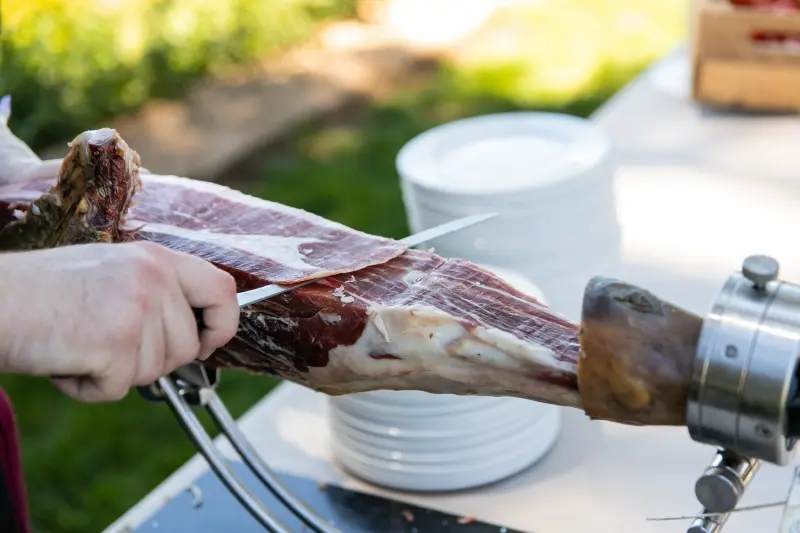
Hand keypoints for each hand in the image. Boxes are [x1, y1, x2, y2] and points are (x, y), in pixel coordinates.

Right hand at [0, 241, 239, 401]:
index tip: (207, 343)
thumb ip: (157, 293)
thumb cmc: (43, 291)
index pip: (222, 290)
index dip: (222, 324)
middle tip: (108, 346)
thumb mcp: (113, 272)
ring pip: (155, 371)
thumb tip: (195, 335)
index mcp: (157, 258)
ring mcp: (137, 309)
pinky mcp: (115, 343)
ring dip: (117, 372)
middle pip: (187, 346)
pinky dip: (89, 388)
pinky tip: (66, 360)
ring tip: (80, 344)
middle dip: (153, 360)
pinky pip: (119, 388)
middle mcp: (154, 278)